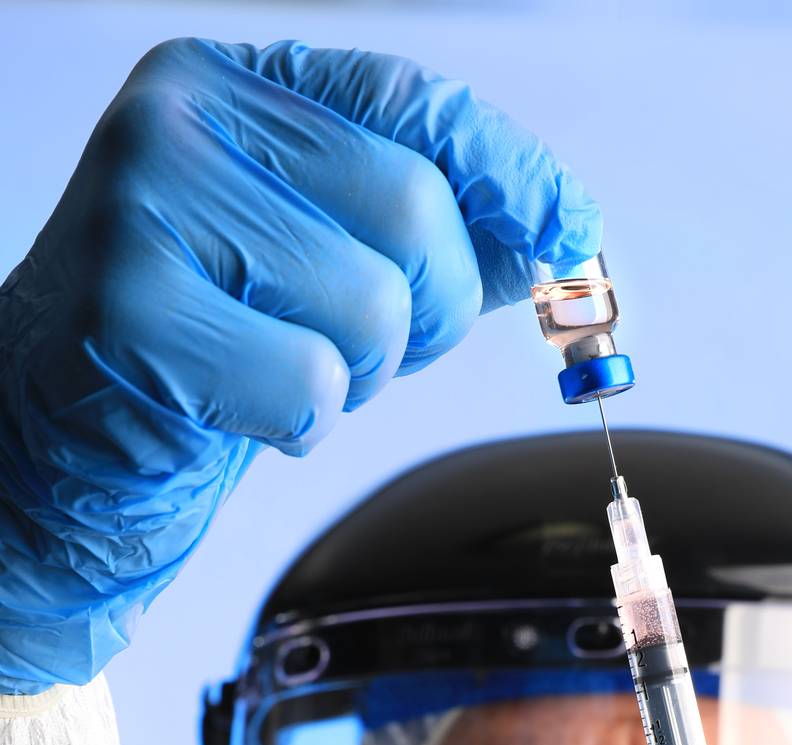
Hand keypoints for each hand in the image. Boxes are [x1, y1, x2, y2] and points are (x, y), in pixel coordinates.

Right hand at [0, 39, 598, 690]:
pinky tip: (235, 410)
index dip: (511, 174)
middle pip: (411, 207)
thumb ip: (432, 240)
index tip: (573, 230)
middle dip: (424, 310)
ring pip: (368, 302)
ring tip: (282, 376)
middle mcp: (183, 119)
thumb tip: (562, 233)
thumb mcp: (318, 272)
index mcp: (235, 89)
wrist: (53, 444)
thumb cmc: (195, 355)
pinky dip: (298, 423)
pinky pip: (305, 384)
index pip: (415, 101)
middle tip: (371, 354)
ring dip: (355, 377)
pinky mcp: (129, 309)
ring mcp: (144, 203)